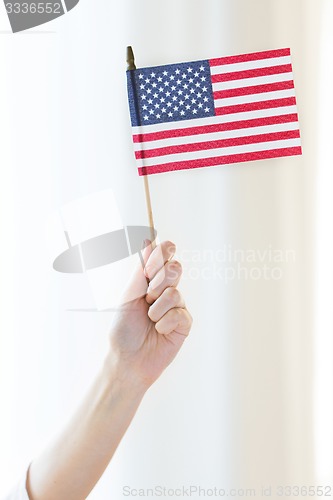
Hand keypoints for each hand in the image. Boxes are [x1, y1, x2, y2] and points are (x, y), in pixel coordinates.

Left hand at [108, 240, 192, 390]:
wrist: (127, 359)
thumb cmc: (124, 329)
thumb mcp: (128, 295)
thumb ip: (141, 270)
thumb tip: (148, 241)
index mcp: (152, 280)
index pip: (166, 254)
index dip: (161, 255)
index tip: (148, 268)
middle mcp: (167, 290)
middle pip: (175, 268)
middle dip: (157, 283)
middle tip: (146, 298)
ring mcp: (177, 306)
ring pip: (175, 293)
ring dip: (156, 308)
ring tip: (150, 320)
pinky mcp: (185, 323)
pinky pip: (179, 313)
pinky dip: (164, 323)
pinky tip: (159, 331)